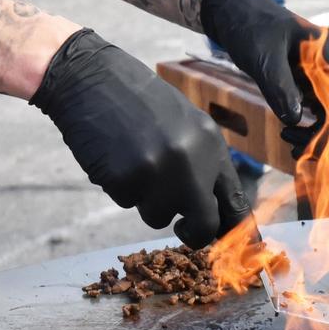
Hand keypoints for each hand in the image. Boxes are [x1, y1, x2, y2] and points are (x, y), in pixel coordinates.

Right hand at [31, 30, 249, 247]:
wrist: (92, 78)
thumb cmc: (139, 102)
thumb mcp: (186, 125)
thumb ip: (203, 165)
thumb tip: (216, 211)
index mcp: (212, 147)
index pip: (235, 202)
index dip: (237, 232)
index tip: (236, 251)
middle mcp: (192, 163)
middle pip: (204, 224)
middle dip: (193, 233)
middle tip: (182, 229)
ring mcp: (159, 173)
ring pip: (159, 216)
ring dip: (146, 200)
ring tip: (135, 161)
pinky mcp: (126, 179)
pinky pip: (127, 202)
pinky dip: (120, 187)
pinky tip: (115, 156)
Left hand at [201, 0, 328, 156]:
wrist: (236, 14)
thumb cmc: (250, 26)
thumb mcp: (263, 56)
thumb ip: (279, 86)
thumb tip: (294, 119)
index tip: (323, 143)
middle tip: (301, 151)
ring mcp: (322, 79)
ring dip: (318, 138)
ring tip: (288, 141)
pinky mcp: (309, 87)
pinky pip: (320, 115)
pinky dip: (309, 131)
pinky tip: (288, 131)